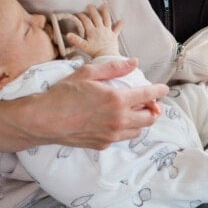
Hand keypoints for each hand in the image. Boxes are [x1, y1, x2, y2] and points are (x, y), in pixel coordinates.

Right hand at [24, 58, 167, 149]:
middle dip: (153, 109)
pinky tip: (115, 120)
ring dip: (140, 120)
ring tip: (133, 111)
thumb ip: (114, 68)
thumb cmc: (63, 94)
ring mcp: (111, 135)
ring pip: (138, 130)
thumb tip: (134, 62)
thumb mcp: (88, 73)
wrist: (44, 121)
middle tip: (149, 102)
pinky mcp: (103, 144)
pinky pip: (122, 137)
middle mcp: (118, 120)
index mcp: (117, 100)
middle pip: (150, 118)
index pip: (148, 96)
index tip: (163, 89)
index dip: (159, 91)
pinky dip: (125, 129)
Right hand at [67, 3, 122, 57]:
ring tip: (104, 6)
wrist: (107, 55)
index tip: (78, 13)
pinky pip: (117, 29)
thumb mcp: (83, 46)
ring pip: (107, 19)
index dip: (81, 16)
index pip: (86, 21)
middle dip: (93, 10)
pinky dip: (119, 24)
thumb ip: (76, 40)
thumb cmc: (95, 52)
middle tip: (90, 5)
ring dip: (105, 12)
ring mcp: (108, 31)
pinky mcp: (114, 36)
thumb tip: (68, 35)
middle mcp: (100, 29)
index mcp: (92, 31)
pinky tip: (121, 20)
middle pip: (96, 17)